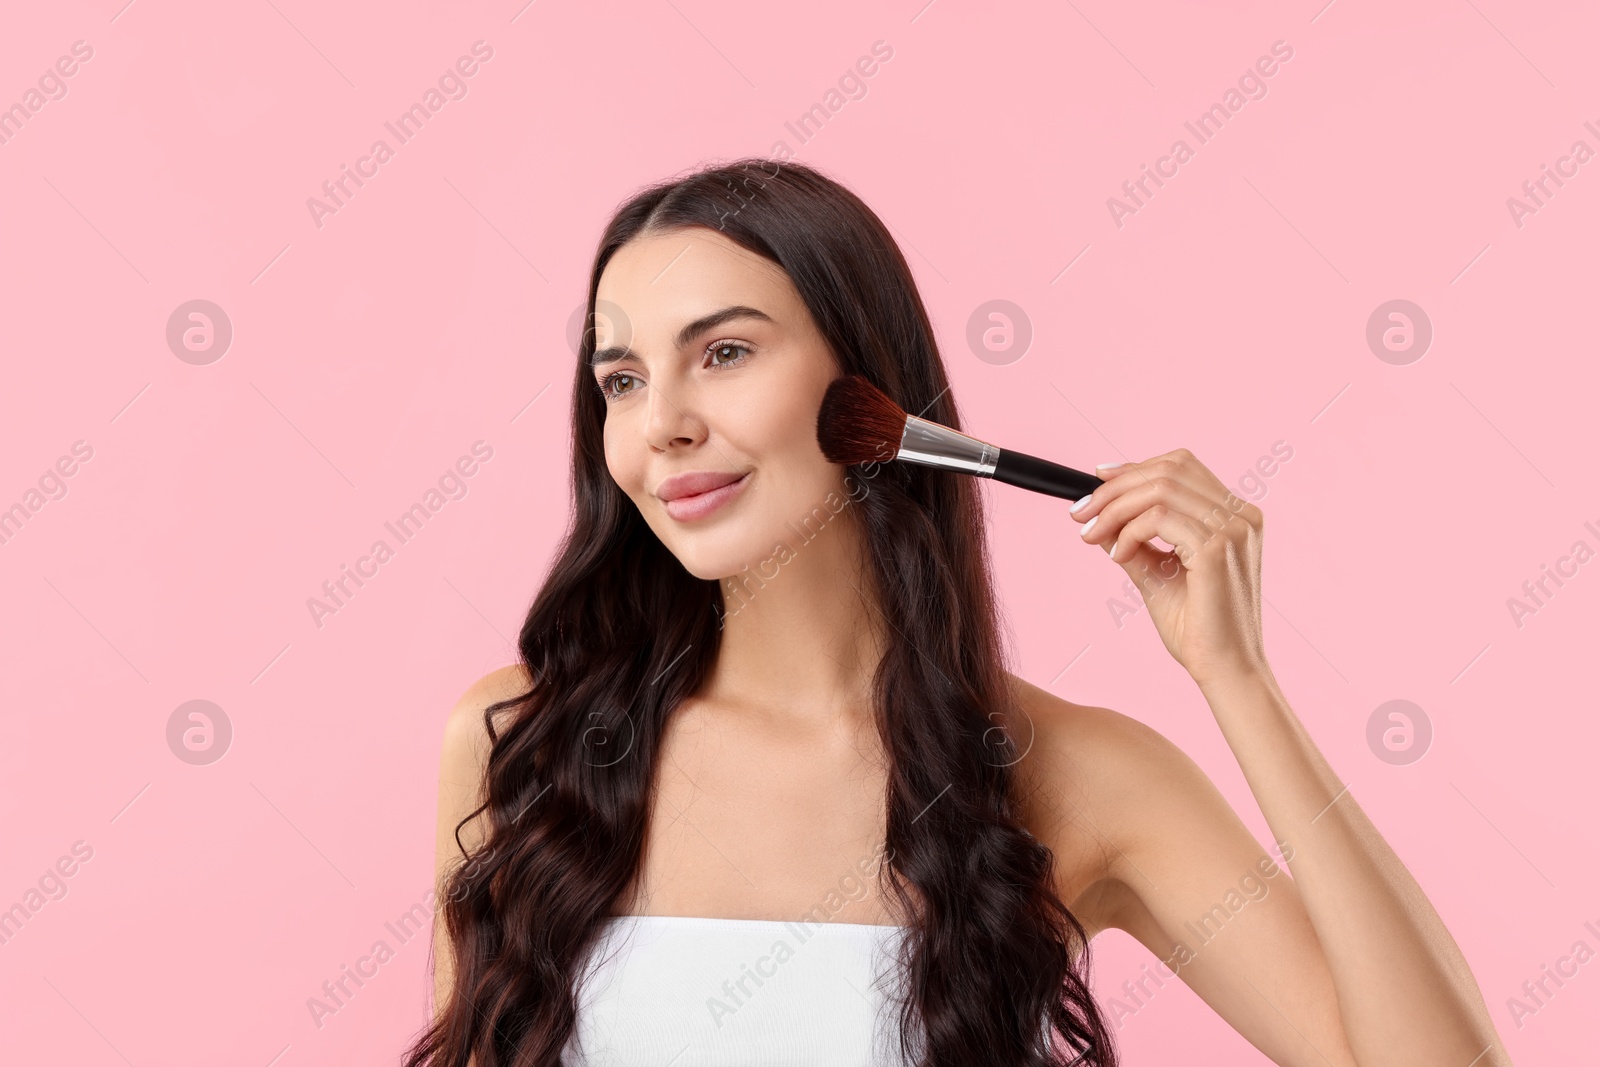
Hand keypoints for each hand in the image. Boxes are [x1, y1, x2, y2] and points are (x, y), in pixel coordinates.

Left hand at [1069, 449, 1267, 687]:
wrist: (1224, 671)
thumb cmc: (1196, 629)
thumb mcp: (1157, 573)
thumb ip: (1134, 539)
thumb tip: (1097, 514)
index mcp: (1236, 515)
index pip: (1181, 466)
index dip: (1134, 468)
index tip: (1095, 483)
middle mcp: (1242, 514)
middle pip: (1169, 469)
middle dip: (1116, 487)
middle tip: (1080, 514)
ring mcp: (1234, 528)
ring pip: (1160, 489)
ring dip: (1115, 509)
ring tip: (1092, 536)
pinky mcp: (1217, 548)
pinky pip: (1159, 519)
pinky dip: (1129, 532)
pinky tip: (1119, 558)